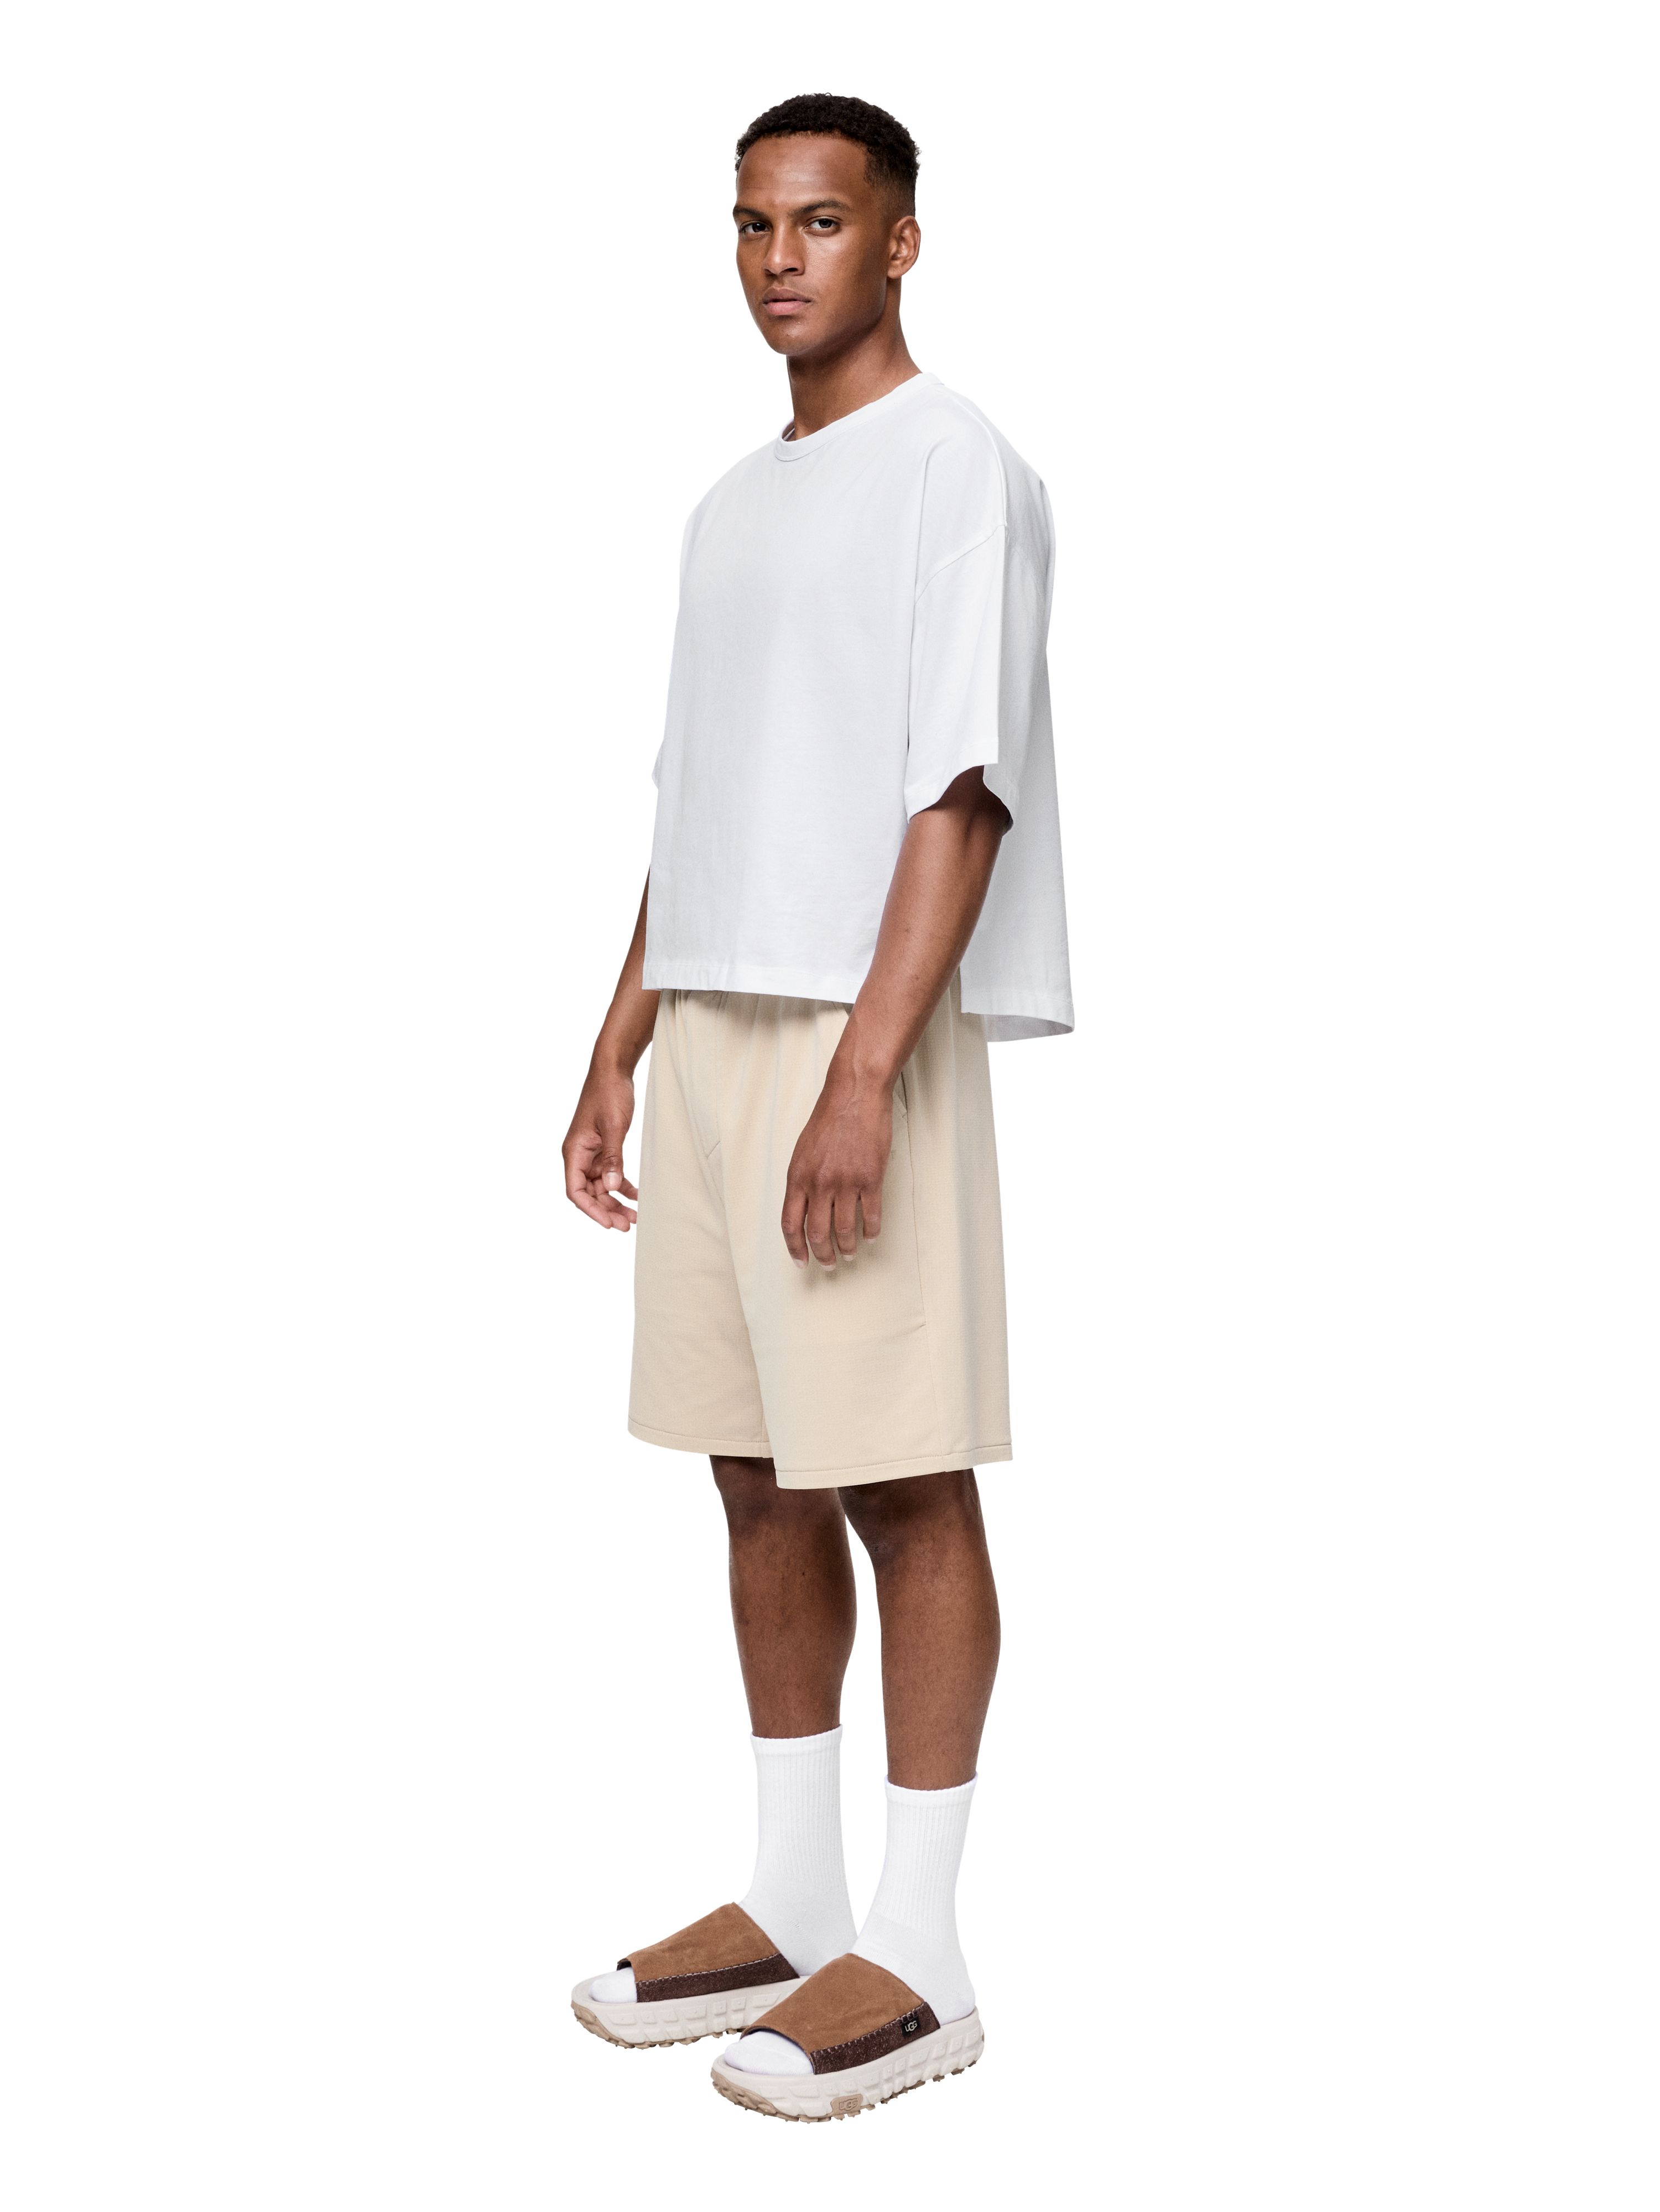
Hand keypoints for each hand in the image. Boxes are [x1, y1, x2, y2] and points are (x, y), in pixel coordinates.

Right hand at [563, 1065, 637, 1229]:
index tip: (609, 1223)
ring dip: (616, 1201)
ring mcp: (591, 1153)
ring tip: (635, 1217)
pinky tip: (637, 1196)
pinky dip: (622, 1185)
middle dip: (607, 1210)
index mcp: (574, 1151)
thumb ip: (613, 1158)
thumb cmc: (609, 1093)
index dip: (591, 1210)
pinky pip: (610, 1174)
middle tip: (628, 1225)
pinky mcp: (603, 1148)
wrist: (613, 1070)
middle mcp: (579, 1155)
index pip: (575, 1191)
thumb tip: (613, 1188)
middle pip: (589, 1193)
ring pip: (601, 1186)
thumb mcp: (613, 1126)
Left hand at [781, 1063, 891, 1268]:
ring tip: (851, 1254)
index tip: (801, 1262)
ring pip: (844, 1229)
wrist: (855, 1094)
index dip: (795, 1248)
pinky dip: (871, 1231)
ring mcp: (845, 1182)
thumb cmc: (829, 1119)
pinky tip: (871, 1236)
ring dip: (848, 1247)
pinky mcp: (870, 1178)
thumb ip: (802, 1181)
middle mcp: (819, 1183)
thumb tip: (804, 1210)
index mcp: (797, 1177)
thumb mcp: (803, 1151)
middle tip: (829, 1264)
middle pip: (817, 1233)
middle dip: (822, 1255)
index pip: (791, 1224)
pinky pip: (871, 1215)